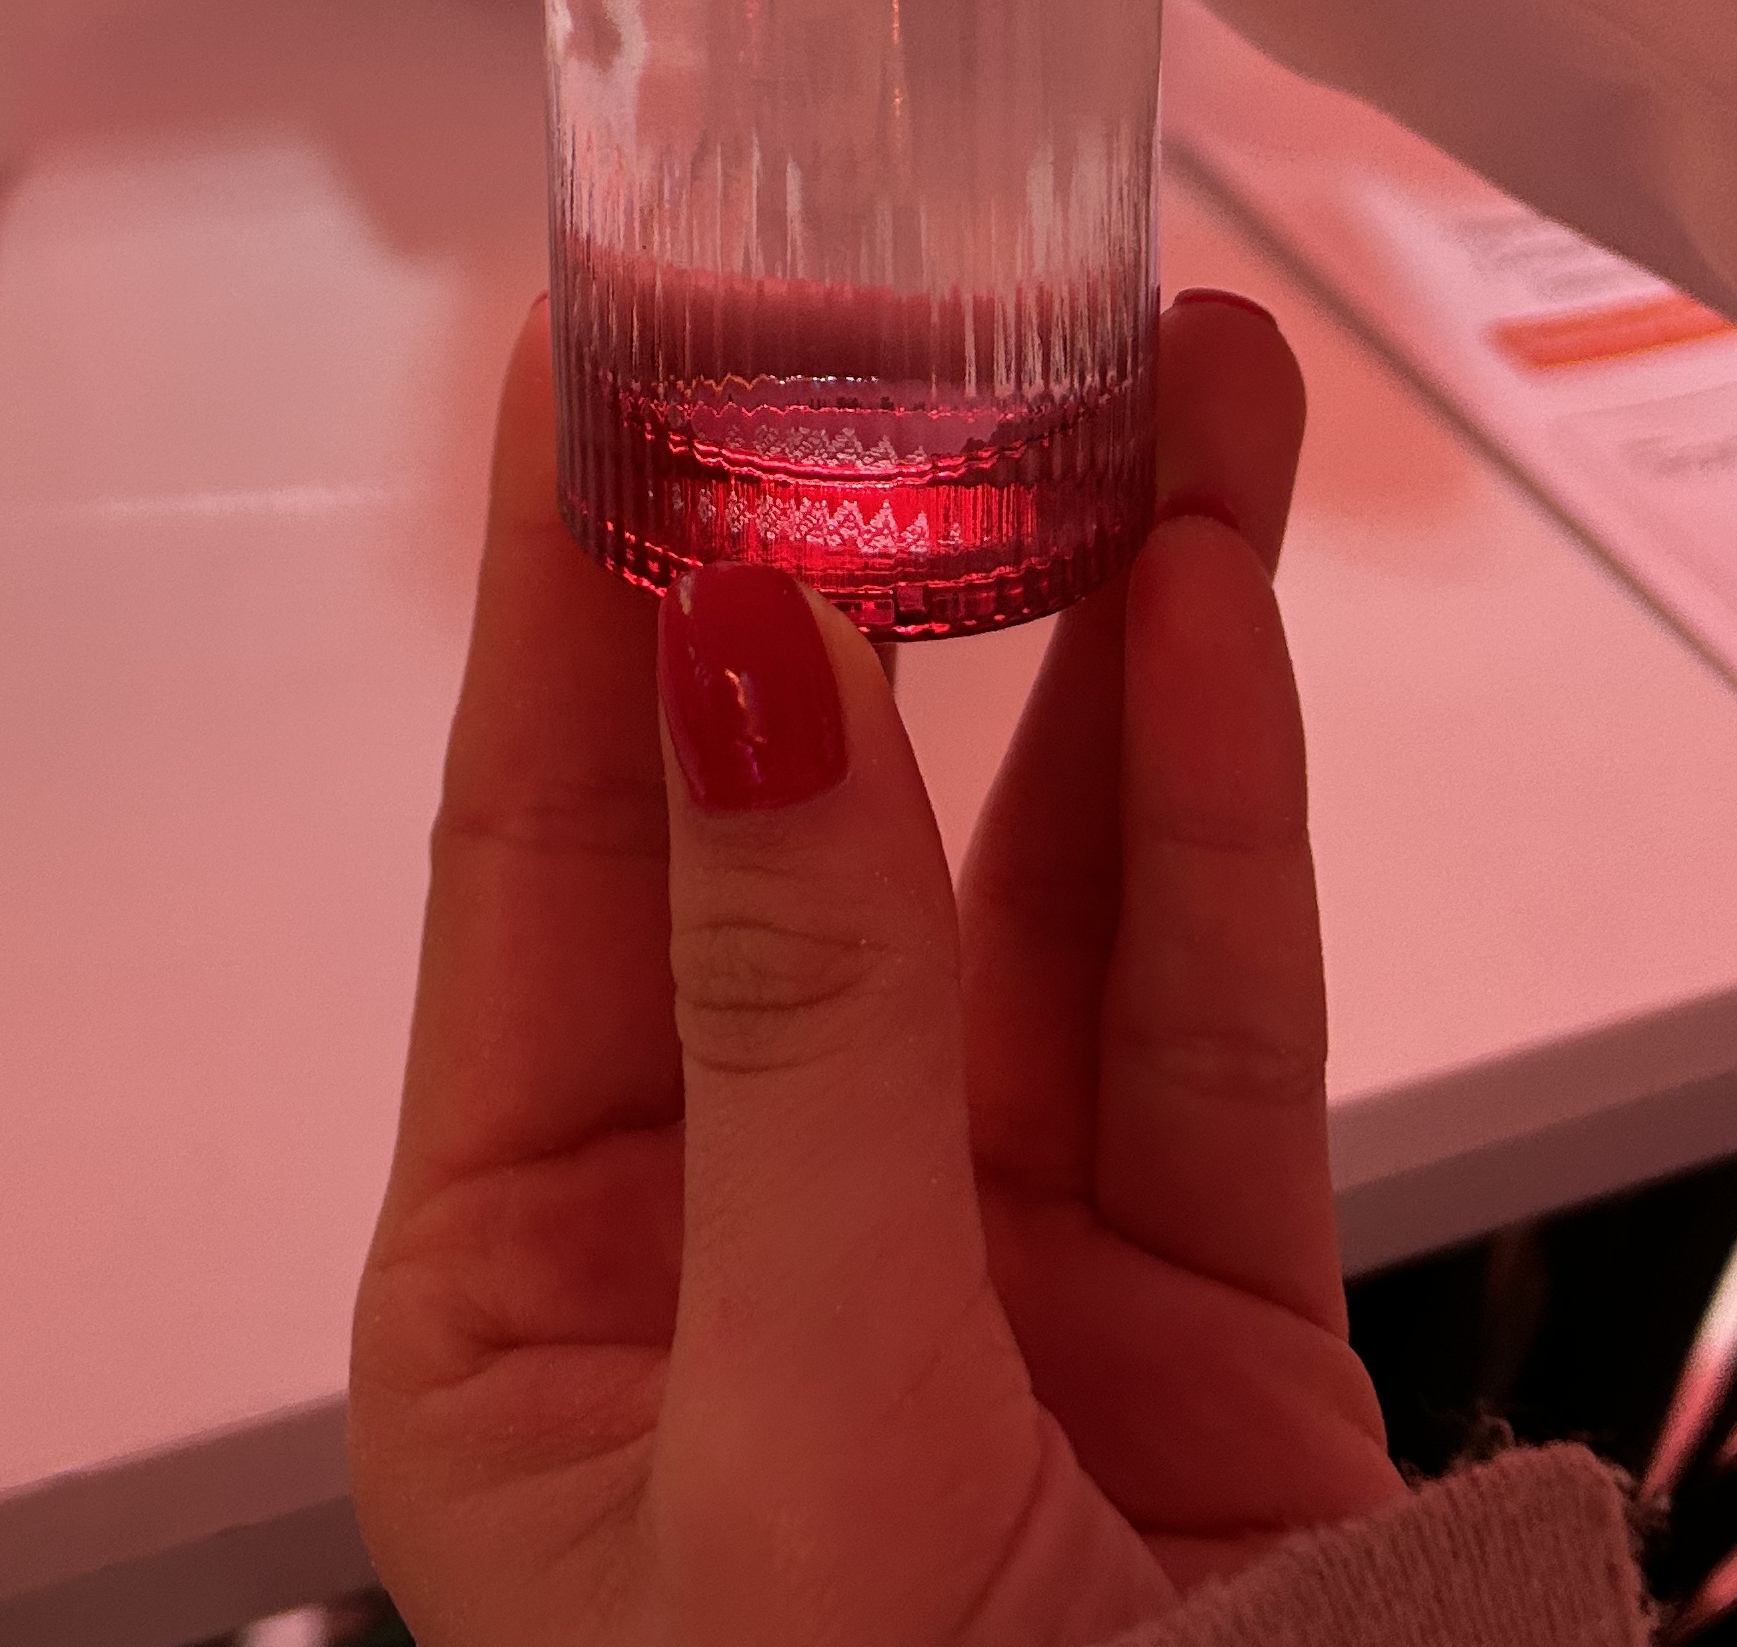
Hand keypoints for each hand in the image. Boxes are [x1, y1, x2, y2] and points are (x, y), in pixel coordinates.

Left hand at [350, 293, 1400, 1646]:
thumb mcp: (796, 1436)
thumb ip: (796, 1039)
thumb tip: (741, 662)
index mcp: (522, 1286)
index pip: (531, 848)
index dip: (565, 577)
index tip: (586, 331)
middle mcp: (728, 1236)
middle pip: (795, 818)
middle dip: (865, 553)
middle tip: (908, 300)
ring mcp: (972, 1260)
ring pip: (1029, 875)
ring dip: (1090, 622)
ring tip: (1161, 382)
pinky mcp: (1191, 1306)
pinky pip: (1195, 1010)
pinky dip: (1214, 808)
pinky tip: (1212, 608)